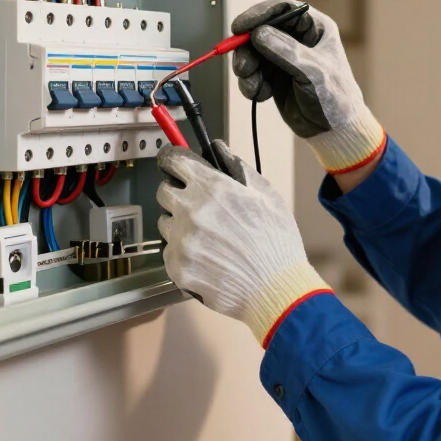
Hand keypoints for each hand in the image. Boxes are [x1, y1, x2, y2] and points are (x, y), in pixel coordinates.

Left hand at [156, 141, 330, 345]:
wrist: (276, 289)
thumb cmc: (277, 243)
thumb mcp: (268, 196)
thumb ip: (239, 170)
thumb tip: (219, 151)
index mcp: (213, 188)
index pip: (174, 163)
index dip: (173, 162)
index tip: (174, 166)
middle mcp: (191, 211)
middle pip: (163, 192)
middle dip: (177, 195)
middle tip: (196, 207)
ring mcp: (181, 241)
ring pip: (165, 224)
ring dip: (178, 225)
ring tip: (207, 238)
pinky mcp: (177, 268)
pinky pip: (169, 252)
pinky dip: (181, 253)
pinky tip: (206, 258)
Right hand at [231, 0, 385, 174]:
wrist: (334, 130)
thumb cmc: (336, 99)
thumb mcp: (314, 73)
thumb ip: (286, 52)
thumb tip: (259, 34)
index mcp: (314, 27)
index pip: (282, 8)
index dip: (259, 13)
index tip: (240, 27)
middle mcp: (297, 38)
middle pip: (260, 29)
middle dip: (246, 48)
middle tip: (242, 67)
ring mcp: (283, 56)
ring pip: (252, 51)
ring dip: (246, 69)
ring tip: (252, 87)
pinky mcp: (273, 75)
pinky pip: (252, 71)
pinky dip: (250, 83)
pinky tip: (260, 94)